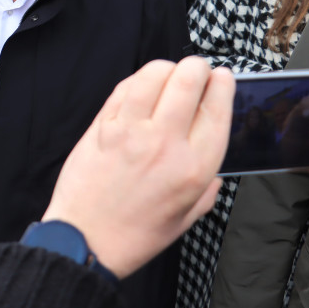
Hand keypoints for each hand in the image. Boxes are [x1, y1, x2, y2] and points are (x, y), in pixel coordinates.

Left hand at [42, 57, 233, 278]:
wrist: (86, 240)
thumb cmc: (136, 234)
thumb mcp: (187, 217)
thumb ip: (207, 188)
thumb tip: (213, 168)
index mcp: (194, 169)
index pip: (217, 110)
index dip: (222, 85)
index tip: (222, 77)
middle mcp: (165, 144)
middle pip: (188, 82)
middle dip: (197, 67)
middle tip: (197, 69)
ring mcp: (130, 132)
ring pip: (154, 75)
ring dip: (166, 68)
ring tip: (169, 74)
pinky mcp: (101, 127)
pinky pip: (123, 89)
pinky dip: (137, 79)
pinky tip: (142, 85)